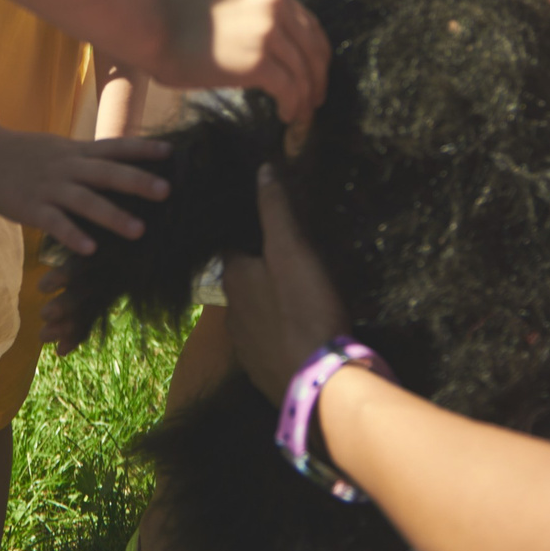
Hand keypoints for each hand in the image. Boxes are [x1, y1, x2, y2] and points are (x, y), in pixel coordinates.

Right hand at [0, 130, 171, 255]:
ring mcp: (49, 187)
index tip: (171, 152)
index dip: (142, 149)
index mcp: (75, 152)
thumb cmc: (23, 154)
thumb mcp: (58, 149)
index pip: (114, 147)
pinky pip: (55, 223)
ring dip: (113, 216)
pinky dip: (73, 235)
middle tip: (167, 191)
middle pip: (107, 173)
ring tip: (139, 232)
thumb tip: (118, 162)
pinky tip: (90, 250)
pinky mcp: (31, 208)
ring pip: (85, 201)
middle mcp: (66, 167)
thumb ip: (85, 158)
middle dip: (138, 182)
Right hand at [157, 0, 329, 123]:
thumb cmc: (180, 22)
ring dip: (306, 98)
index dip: (317, 54)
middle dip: (318, 79)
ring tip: (301, 116)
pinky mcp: (257, 61)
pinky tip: (285, 115)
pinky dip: (292, 106)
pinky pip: (288, 89)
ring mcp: (267, 33)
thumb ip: (259, 21)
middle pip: (314, 49)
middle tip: (316, 100)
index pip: (310, 26)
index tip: (316, 74)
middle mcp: (274, 7)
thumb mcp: (230, 7)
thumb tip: (279, 55)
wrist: (153, 28)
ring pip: (303, 72)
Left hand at [222, 166, 346, 404]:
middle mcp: (230, 312)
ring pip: (253, 313)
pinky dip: (279, 332)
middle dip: (260, 269)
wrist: (319, 382)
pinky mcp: (262, 370)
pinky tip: (300, 330)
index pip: (231, 245)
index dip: (248, 233)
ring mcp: (245, 346)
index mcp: (233, 278)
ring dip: (269, 303)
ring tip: (296, 294)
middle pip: (242, 280)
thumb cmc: (304, 308)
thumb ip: (274, 210)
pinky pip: (267, 343)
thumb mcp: (293, 250)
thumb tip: (261, 169)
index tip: (267, 226)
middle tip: (287, 259)